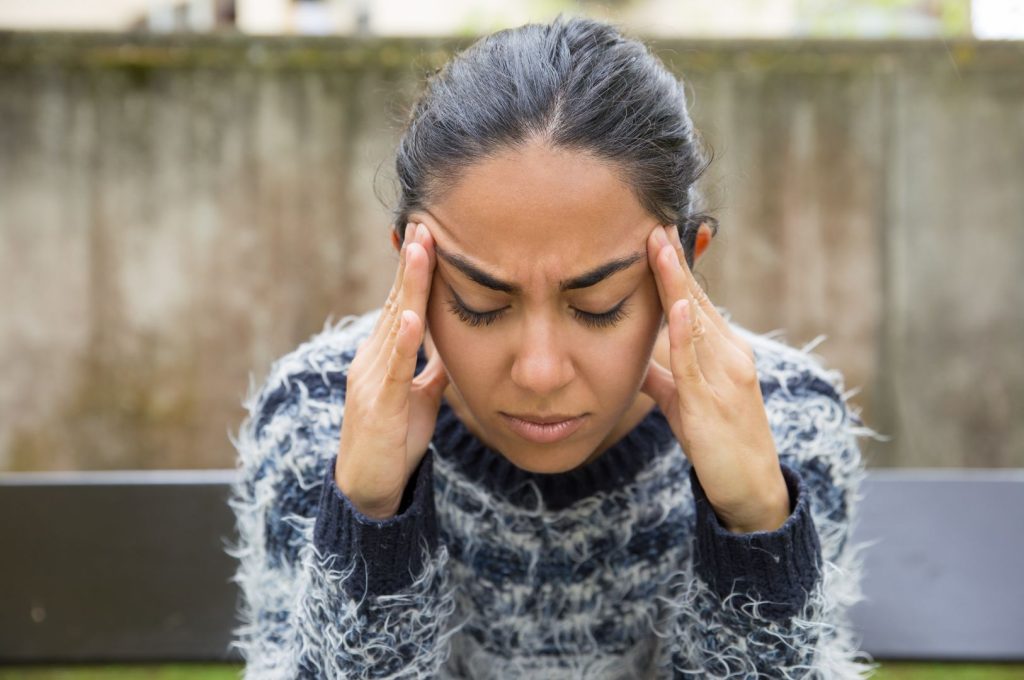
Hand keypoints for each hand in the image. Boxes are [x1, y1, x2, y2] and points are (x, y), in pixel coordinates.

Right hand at [336, 222, 448, 518]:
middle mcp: (374, 357)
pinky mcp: (381, 404)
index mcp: (386, 353)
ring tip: (420, 250)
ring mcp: (373, 378)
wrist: (368, 485)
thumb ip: (432, 369)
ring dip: (409, 286)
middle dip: (411, 262)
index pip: (403, 302)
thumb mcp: (420, 397)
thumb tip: (451, 347)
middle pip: (397, 301)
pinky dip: (405, 342)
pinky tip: (414, 318)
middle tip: (423, 222)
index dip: (415, 270)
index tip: (428, 234)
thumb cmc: (395, 440)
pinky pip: (396, 369)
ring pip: (395, 324)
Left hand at [640, 224, 790, 533]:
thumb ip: (664, 376)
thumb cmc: (716, 443)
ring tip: (659, 244)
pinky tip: (678, 305)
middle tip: (654, 220)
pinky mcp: (714, 402)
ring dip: (676, 281)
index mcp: (722, 351)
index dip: (675, 267)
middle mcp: (729, 354)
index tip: (656, 233)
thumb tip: (639, 358)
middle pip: (696, 298)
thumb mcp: (683, 403)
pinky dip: (686, 332)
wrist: (750, 489)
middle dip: (674, 260)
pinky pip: (695, 362)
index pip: (696, 300)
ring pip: (695, 320)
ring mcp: (725, 376)